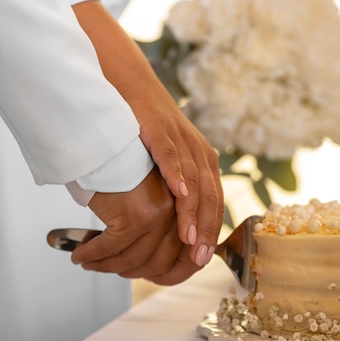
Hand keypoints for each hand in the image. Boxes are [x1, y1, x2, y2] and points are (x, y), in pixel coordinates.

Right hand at [71, 166, 201, 283]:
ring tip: (91, 264)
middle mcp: (178, 212)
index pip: (189, 255)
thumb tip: (158, 263)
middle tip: (115, 271)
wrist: (108, 138)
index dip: (173, 274)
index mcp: (188, 207)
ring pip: (134, 259)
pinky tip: (81, 255)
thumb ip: (164, 221)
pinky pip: (110, 248)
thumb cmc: (127, 163)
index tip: (154, 280)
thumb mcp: (155, 191)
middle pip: (160, 262)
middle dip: (135, 274)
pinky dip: (93, 254)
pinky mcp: (133, 216)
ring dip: (108, 266)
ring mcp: (158, 215)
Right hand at [72, 1, 224, 267]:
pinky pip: (172, 155)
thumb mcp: (164, 159)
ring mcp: (181, 138)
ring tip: (189, 240)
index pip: (214, 201)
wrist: (125, 81)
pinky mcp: (160, 126)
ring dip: (193, 212)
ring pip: (195, 181)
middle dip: (206, 230)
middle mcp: (198, 150)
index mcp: (201, 160)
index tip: (204, 258)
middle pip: (209, 196)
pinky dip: (177, 176)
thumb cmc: (140, 127)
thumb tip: (168, 222)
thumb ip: (171, 186)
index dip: (211, 230)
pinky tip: (179, 196)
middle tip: (199, 259)